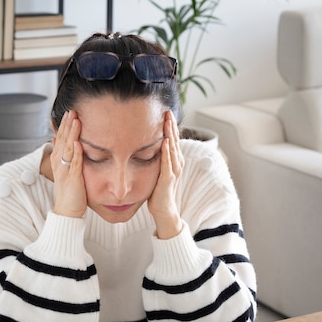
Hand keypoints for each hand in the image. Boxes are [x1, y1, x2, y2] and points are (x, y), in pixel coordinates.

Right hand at [50, 110, 86, 217]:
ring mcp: (65, 169)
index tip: (70, 112)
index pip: (61, 138)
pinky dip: (75, 152)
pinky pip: (74, 162)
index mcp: (58, 159)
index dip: (65, 125)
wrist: (67, 210)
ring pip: (68, 147)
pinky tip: (77, 142)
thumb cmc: (70, 191)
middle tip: (72, 110)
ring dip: (71, 133)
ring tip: (75, 120)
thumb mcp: (66, 170)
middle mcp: (59, 162)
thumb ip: (64, 155)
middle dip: (67, 124)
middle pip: (63, 139)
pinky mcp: (72, 178)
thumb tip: (60, 140)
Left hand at [148, 111, 184, 238]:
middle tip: (168, 111)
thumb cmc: (158, 192)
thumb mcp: (156, 172)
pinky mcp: (168, 178)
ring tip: (168, 120)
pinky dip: (167, 150)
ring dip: (170, 133)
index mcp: (174, 161)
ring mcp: (174, 170)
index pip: (172, 140)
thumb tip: (145, 149)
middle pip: (175, 140)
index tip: (166, 113)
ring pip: (173, 148)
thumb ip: (155, 160)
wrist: (164, 210)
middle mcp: (177, 163)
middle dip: (171, 125)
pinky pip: (168, 161)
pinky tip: (165, 140)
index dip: (170, 127)